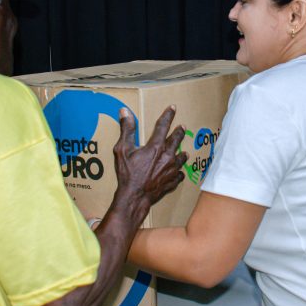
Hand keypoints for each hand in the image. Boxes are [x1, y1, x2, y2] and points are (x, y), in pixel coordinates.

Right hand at [112, 106, 187, 223]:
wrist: (135, 197)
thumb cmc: (128, 174)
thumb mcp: (122, 150)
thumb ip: (126, 130)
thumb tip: (125, 112)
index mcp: (156, 146)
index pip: (163, 125)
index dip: (168, 115)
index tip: (173, 108)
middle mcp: (168, 156)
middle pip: (177, 139)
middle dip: (179, 132)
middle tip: (181, 127)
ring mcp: (172, 169)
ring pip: (182, 157)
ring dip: (182, 153)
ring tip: (183, 152)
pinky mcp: (173, 181)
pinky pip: (180, 174)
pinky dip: (179, 172)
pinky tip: (178, 172)